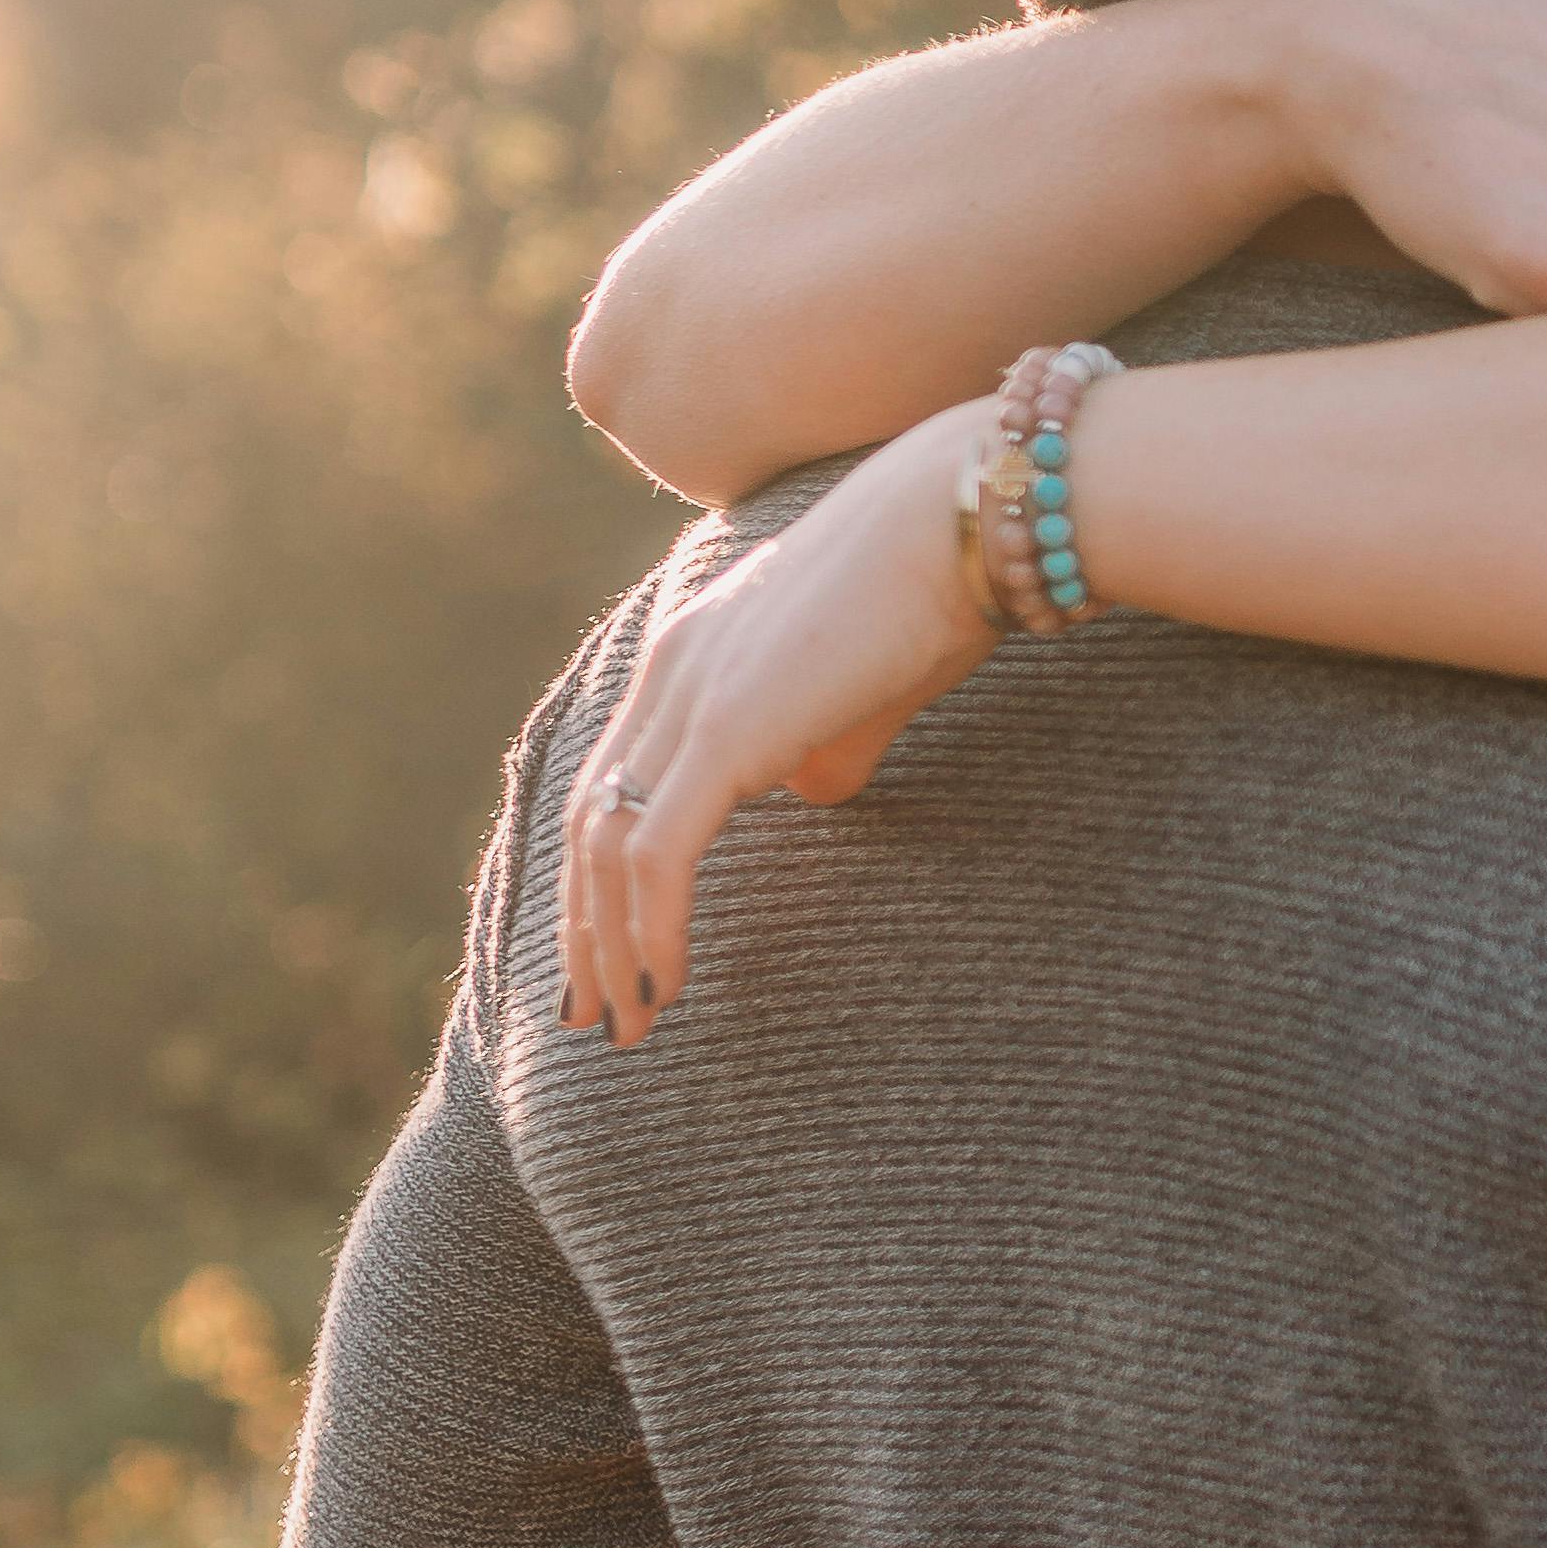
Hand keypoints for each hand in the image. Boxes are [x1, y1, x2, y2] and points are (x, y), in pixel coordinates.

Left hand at [559, 417, 999, 1041]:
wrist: (962, 523)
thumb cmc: (935, 595)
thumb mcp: (862, 689)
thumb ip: (822, 746)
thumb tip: (814, 798)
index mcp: (691, 657)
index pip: (612, 782)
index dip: (599, 875)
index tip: (607, 952)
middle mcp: (668, 673)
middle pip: (588, 822)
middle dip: (585, 929)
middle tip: (595, 1016)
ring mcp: (688, 697)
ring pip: (608, 845)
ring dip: (609, 945)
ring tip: (629, 1024)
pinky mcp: (726, 730)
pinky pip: (658, 850)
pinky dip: (651, 926)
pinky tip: (665, 984)